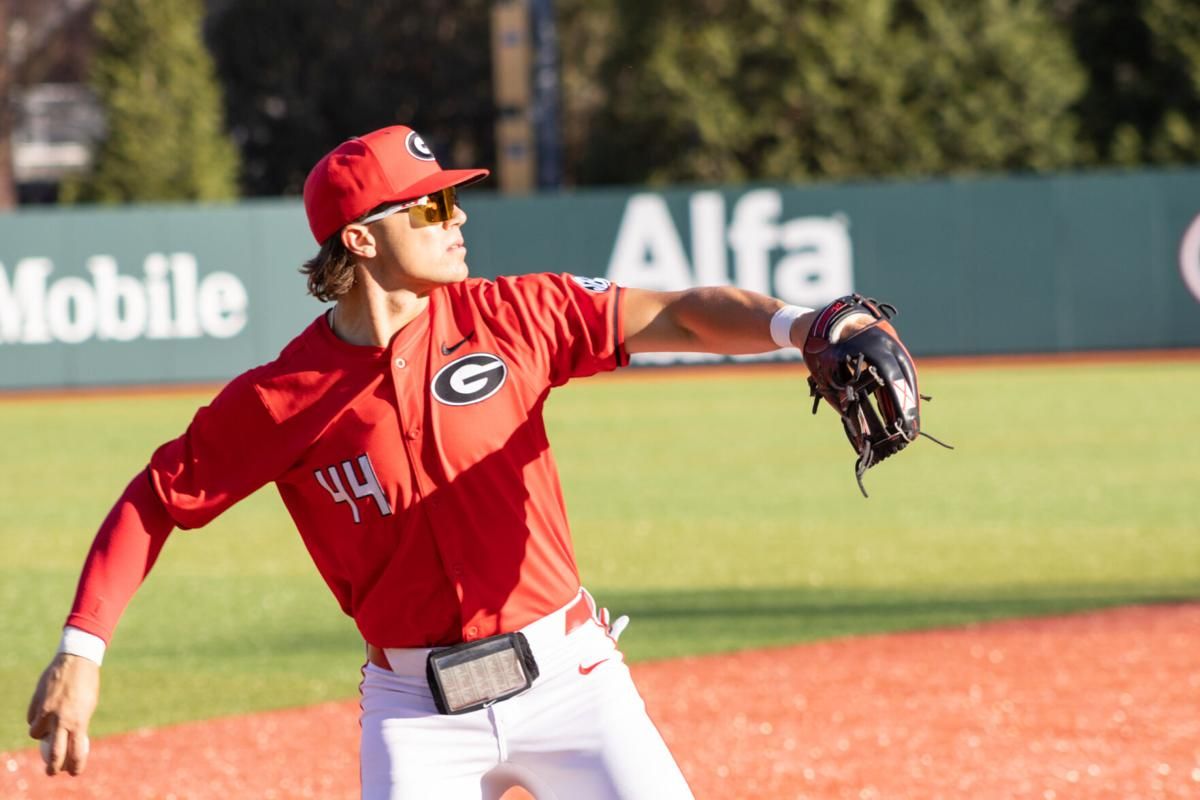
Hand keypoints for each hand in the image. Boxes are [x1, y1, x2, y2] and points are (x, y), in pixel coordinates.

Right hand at [27, 653, 99, 775]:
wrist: (76, 661)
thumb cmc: (86, 685)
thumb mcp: (87, 707)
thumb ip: (77, 724)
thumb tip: (71, 741)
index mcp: (79, 722)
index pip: (76, 752)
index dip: (75, 766)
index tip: (73, 772)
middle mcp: (61, 720)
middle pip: (54, 753)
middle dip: (52, 767)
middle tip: (52, 771)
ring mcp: (46, 712)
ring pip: (35, 734)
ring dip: (40, 735)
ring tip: (47, 729)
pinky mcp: (36, 703)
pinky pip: (31, 718)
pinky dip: (35, 719)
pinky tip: (42, 713)